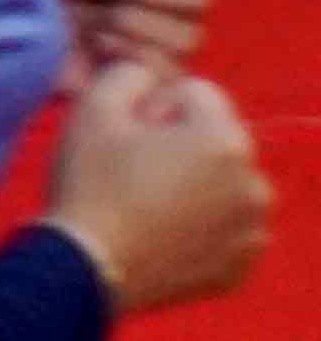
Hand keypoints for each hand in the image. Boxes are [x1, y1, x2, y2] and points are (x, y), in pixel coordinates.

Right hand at [44, 51, 271, 314]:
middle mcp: (253, 183)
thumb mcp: (94, 107)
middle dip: (183, 143)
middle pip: (216, 138)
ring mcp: (252, 230)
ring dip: (197, 184)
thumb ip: (130, 74)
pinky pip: (228, 227)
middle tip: (135, 168)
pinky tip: (165, 231)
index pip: (197, 93)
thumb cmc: (91, 182)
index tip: (129, 134)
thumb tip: (151, 79)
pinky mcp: (242, 266)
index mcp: (224, 139)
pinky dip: (204, 225)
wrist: (86, 267)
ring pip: (226, 183)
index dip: (156, 105)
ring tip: (149, 203)